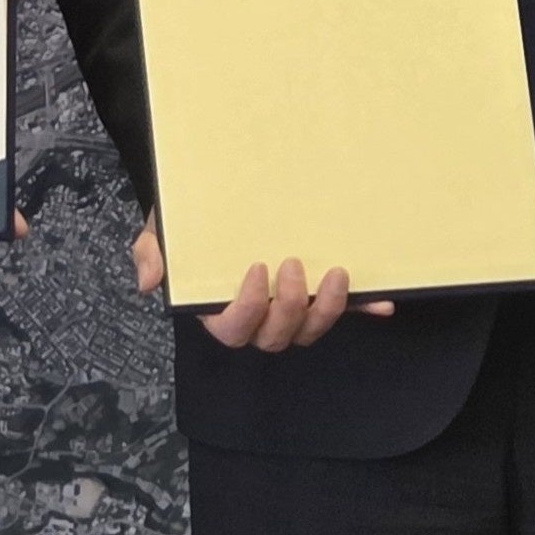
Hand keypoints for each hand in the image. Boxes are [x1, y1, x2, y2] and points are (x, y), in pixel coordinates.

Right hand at [131, 215, 392, 348]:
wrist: (220, 197)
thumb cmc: (193, 221)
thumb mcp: (166, 228)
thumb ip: (152, 251)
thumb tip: (149, 282)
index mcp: (219, 308)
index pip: (233, 329)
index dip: (248, 309)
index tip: (257, 269)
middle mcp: (257, 317)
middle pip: (277, 337)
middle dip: (291, 308)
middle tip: (296, 265)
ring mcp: (291, 309)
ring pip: (310, 331)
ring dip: (328, 310)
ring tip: (339, 275)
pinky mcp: (319, 295)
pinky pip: (345, 313)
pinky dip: (365, 310)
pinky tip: (385, 302)